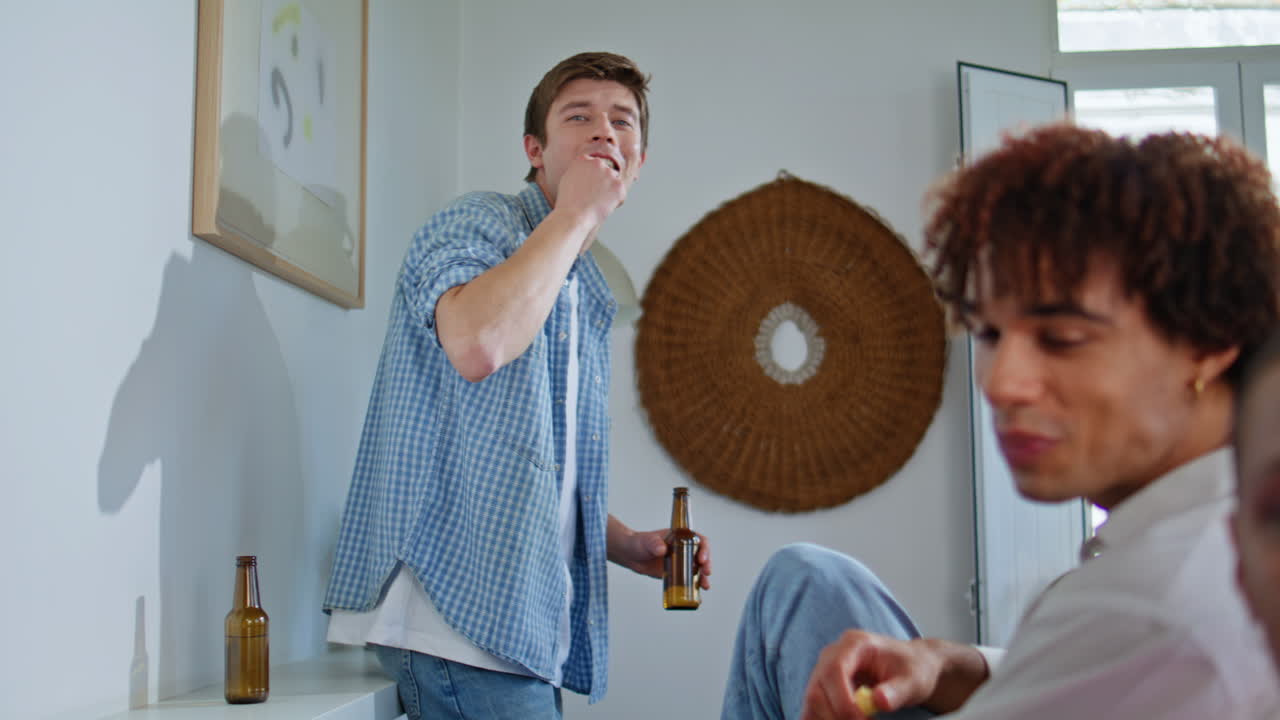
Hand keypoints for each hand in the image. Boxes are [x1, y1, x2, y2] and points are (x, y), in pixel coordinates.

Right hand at [556, 153, 627, 236]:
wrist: (574, 215)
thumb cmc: (568, 203)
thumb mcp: (568, 180)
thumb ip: (579, 172)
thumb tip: (588, 172)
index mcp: (583, 159)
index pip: (594, 166)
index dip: (592, 180)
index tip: (587, 190)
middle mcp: (597, 162)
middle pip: (605, 173)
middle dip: (603, 184)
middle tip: (593, 198)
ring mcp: (609, 173)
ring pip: (614, 183)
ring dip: (610, 192)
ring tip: (596, 203)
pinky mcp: (618, 185)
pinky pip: (621, 194)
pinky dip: (616, 202)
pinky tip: (603, 207)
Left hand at [612, 527, 712, 589]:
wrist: (630, 555)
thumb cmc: (638, 543)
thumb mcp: (646, 542)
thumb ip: (653, 544)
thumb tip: (662, 549)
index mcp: (680, 537)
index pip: (698, 540)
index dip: (704, 549)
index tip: (701, 559)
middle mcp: (683, 548)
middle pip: (702, 555)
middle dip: (707, 564)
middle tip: (706, 573)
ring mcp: (680, 561)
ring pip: (698, 568)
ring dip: (703, 577)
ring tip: (705, 586)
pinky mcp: (676, 573)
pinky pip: (688, 579)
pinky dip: (694, 585)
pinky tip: (698, 593)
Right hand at [801, 631, 942, 719]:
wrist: (910, 666)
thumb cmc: (912, 668)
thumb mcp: (913, 680)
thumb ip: (896, 691)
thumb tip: (879, 701)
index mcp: (854, 644)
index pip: (834, 669)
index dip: (842, 699)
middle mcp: (832, 654)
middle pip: (816, 689)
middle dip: (835, 715)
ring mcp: (824, 670)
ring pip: (812, 701)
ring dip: (829, 719)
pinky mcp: (823, 686)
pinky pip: (813, 708)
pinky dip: (825, 719)